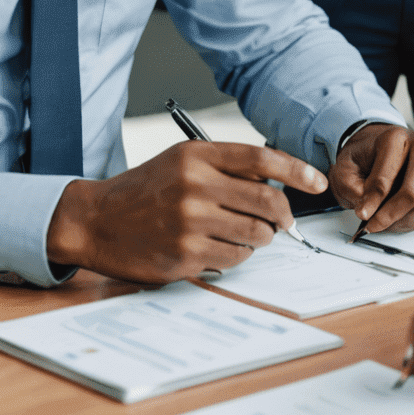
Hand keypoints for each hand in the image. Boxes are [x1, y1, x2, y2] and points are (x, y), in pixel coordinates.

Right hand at [44, 141, 327, 283]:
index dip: (296, 171)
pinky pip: (233, 259)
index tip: (317, 182)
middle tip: (285, 222)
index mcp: (197, 156)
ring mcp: (190, 222)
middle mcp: (195, 185)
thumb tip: (277, 182)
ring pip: (255, 234)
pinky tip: (222, 248)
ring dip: (262, 238)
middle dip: (284, 215)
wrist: (96, 221)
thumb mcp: (181, 161)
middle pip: (267, 200)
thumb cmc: (145, 190)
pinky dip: (238, 256)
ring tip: (248, 234)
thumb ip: (225, 167)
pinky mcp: (184, 255)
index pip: (261, 158)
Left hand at [329, 124, 413, 233]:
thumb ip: (350, 185)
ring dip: (407, 221)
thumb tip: (367, 208)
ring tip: (390, 222)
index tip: (362, 216)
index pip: (386, 178)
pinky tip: (409, 216)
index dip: (373, 202)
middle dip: (393, 215)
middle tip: (376, 225)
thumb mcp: (346, 167)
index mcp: (396, 137)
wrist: (386, 151)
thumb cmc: (368, 160)